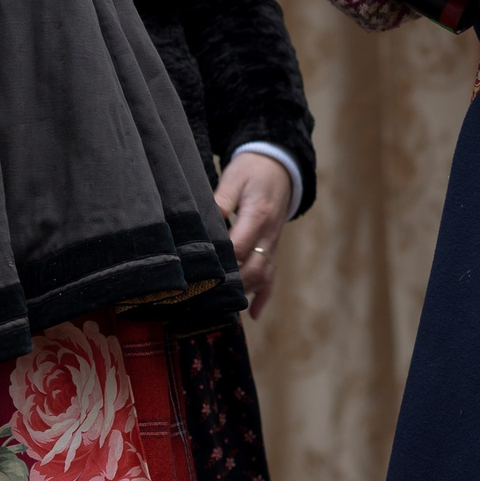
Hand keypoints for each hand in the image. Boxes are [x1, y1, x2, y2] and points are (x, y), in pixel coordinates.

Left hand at [215, 151, 292, 317]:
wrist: (279, 165)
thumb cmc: (252, 170)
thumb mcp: (234, 178)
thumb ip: (221, 200)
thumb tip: (206, 221)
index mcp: (257, 215)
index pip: (239, 246)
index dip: (221, 261)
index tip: (200, 272)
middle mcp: (268, 234)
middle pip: (252, 267)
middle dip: (231, 283)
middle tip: (205, 297)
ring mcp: (273, 243)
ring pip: (261, 275)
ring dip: (243, 291)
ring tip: (221, 307)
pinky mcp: (273, 247)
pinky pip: (272, 275)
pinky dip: (264, 296)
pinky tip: (253, 314)